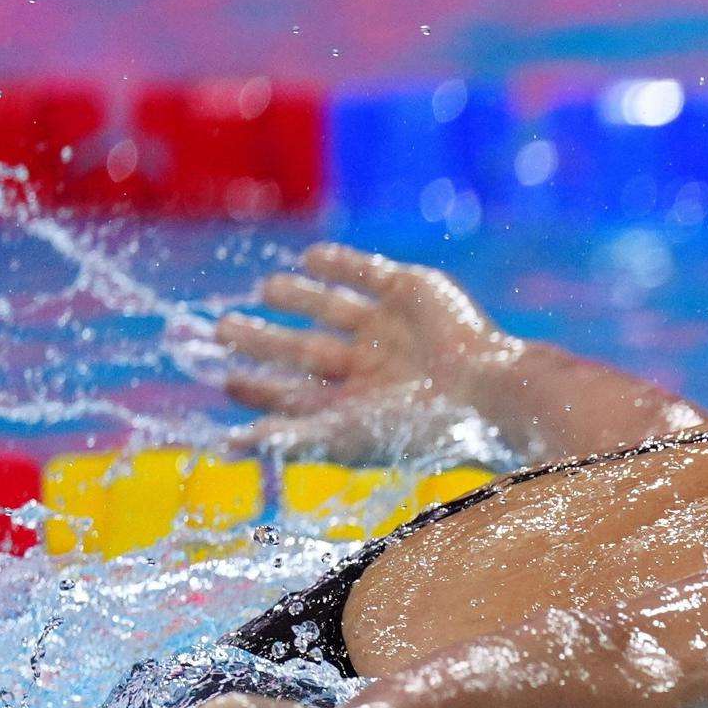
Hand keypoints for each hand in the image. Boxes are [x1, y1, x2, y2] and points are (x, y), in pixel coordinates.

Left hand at [217, 244, 522, 459]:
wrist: (486, 392)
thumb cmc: (416, 428)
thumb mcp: (342, 437)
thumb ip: (285, 437)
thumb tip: (225, 448)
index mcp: (355, 404)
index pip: (294, 394)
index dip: (258, 386)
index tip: (223, 378)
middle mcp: (370, 367)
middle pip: (305, 350)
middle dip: (264, 340)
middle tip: (222, 329)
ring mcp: (391, 328)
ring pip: (333, 308)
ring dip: (297, 297)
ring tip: (266, 288)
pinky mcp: (412, 292)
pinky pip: (368, 272)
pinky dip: (339, 263)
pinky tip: (309, 259)